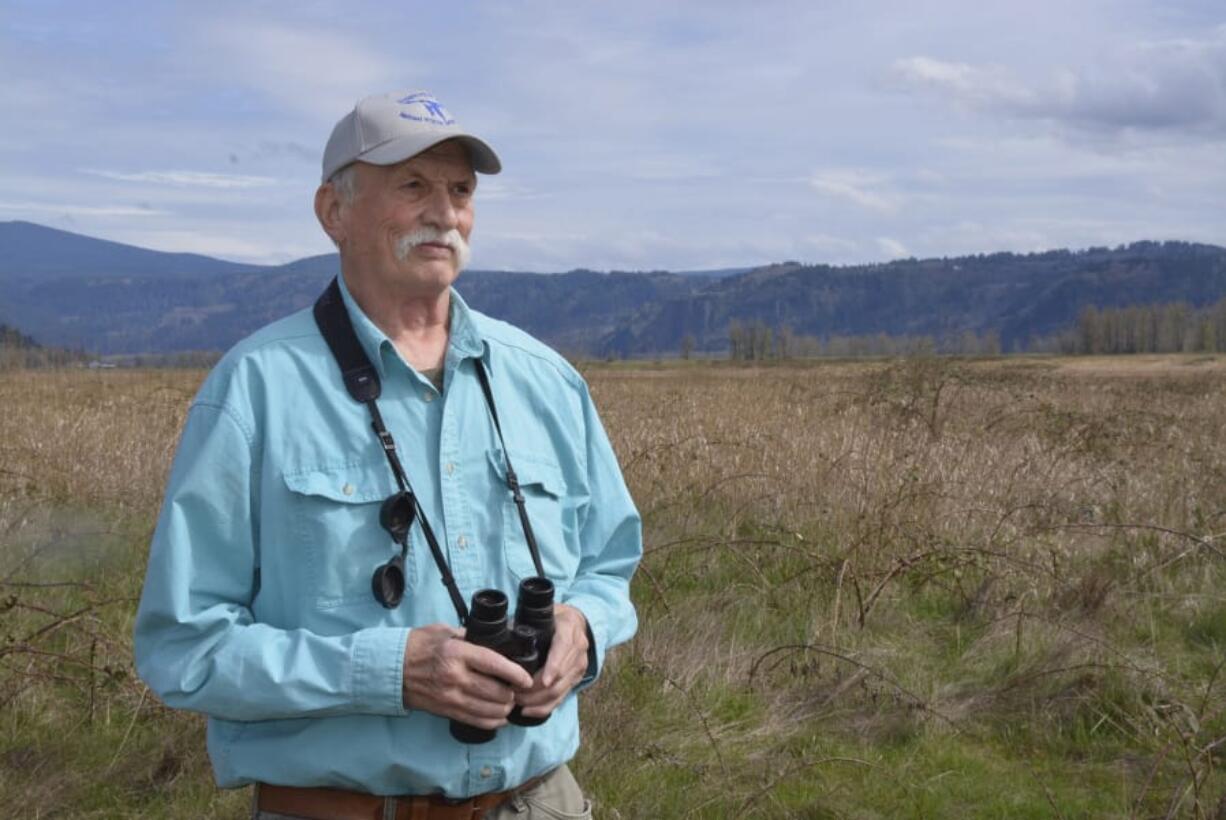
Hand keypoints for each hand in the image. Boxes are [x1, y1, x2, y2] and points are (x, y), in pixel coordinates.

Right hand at [402, 623, 534, 728]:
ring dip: (504, 709)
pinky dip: (491, 721)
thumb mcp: (444, 631)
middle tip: (519, 690)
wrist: (391, 668)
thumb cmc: (418, 645)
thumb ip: (469, 637)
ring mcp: (449, 696)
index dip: (515, 673)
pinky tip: (499, 717)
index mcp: (457, 652)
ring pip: (487, 710)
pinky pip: (474, 721)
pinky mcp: (445, 710)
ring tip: (510, 703)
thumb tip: (493, 640)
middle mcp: (454, 676)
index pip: (494, 664)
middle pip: (494, 692)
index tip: (527, 679)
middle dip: (512, 694)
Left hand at [515, 604, 589, 717]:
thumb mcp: (540, 615)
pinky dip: (544, 707)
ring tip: (516, 702)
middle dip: (535, 689)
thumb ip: (523, 624)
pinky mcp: (577, 678)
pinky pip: (561, 698)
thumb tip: (498, 638)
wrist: (574, 622)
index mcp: (569, 628)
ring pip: (559, 690)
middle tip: (513, 694)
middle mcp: (579, 647)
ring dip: (537, 700)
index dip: (554, 665)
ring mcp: (580, 664)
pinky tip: (528, 711)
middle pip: (560, 675)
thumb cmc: (551, 618)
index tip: (543, 680)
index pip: (563, 647)